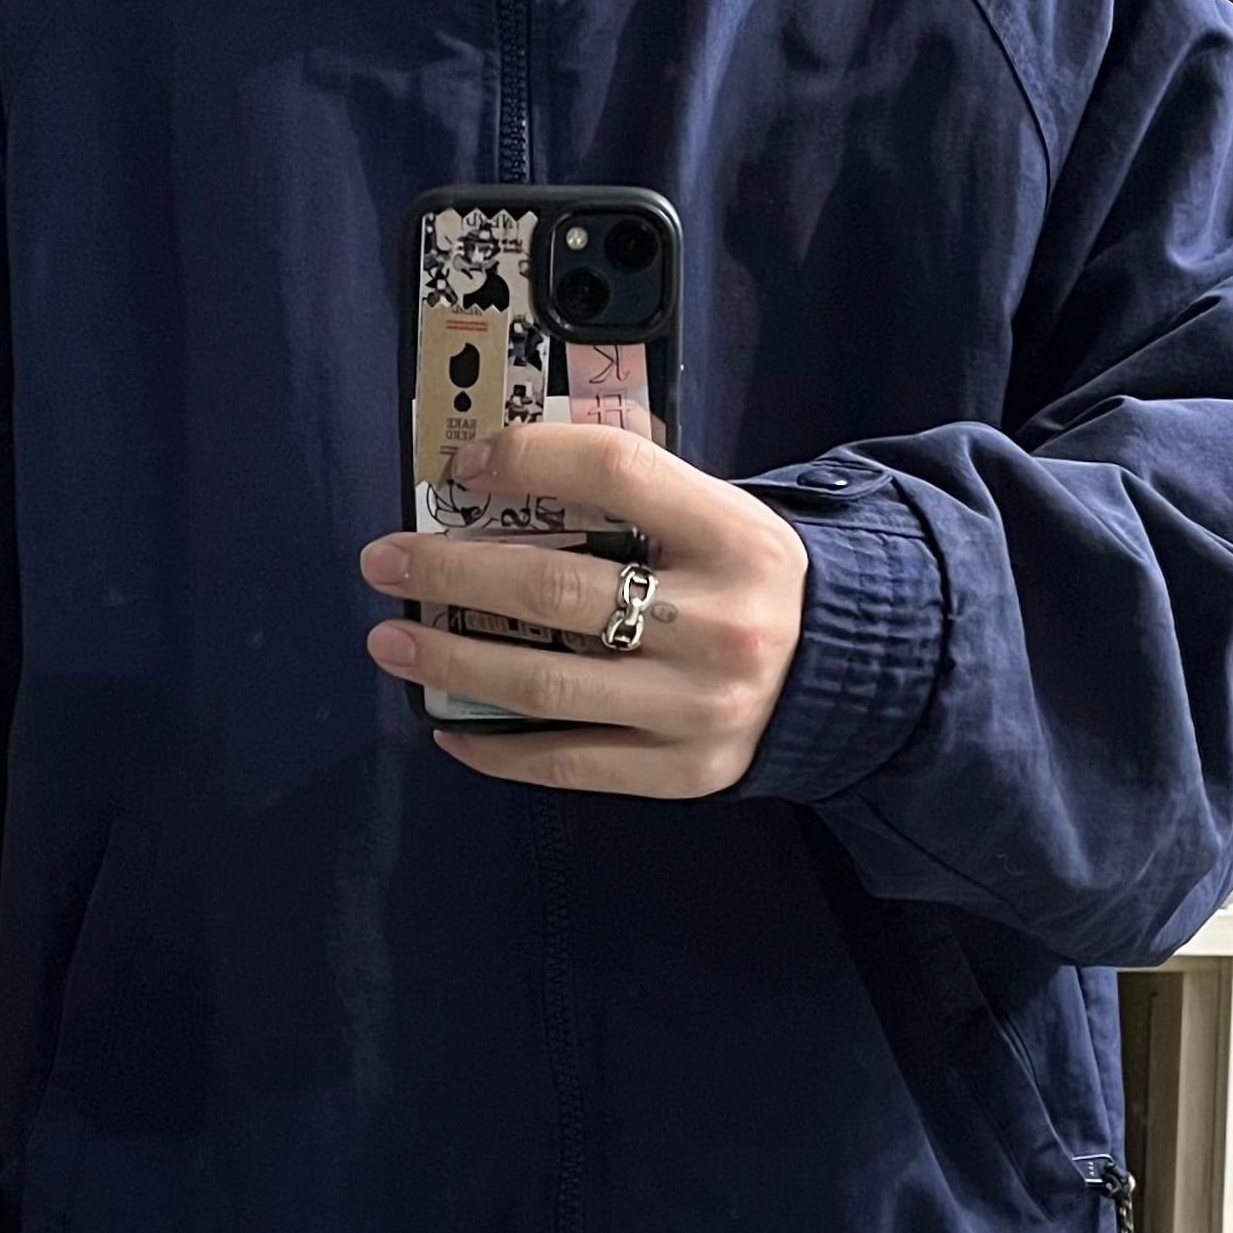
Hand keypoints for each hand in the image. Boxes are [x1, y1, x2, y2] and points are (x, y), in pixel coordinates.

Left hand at [360, 425, 808, 795]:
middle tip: (385, 563)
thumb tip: (503, 477)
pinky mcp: (683, 771)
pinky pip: (568, 764)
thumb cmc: (753, 581)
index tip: (460, 469)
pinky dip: (496, 748)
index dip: (524, 461)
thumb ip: (637, 497)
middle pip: (553, 591)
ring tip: (392, 643)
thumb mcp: (722, 516)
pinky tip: (449, 728)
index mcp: (731, 535)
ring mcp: (699, 706)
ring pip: (546, 686)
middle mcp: (719, 622)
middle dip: (449, 575)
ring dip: (451, 665)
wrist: (848, 673)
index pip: (612, 473)